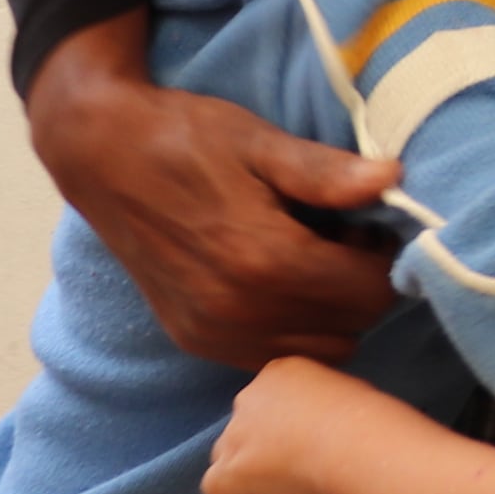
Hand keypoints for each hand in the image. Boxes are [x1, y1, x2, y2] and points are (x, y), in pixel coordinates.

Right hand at [26, 15, 405, 367]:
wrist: (100, 155)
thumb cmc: (185, 138)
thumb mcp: (260, 143)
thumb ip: (326, 173)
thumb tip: (394, 179)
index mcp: (265, 261)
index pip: (370, 293)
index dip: (383, 259)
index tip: (366, 225)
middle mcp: (240, 312)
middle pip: (350, 327)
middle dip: (358, 286)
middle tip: (337, 237)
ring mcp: (213, 334)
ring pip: (317, 351)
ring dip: (328, 313)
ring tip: (305, 258)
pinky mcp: (194, 340)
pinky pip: (272, 355)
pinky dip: (291, 329)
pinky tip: (273, 281)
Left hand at [206, 355, 379, 493]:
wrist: (353, 439)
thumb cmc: (365, 417)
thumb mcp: (347, 394)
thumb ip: (324, 406)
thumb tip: (330, 428)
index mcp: (278, 374)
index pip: (268, 405)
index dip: (284, 435)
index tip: (311, 453)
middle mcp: (250, 398)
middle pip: (246, 433)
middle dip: (272, 461)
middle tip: (303, 482)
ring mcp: (235, 433)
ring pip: (229, 460)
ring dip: (257, 483)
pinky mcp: (230, 468)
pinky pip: (215, 489)